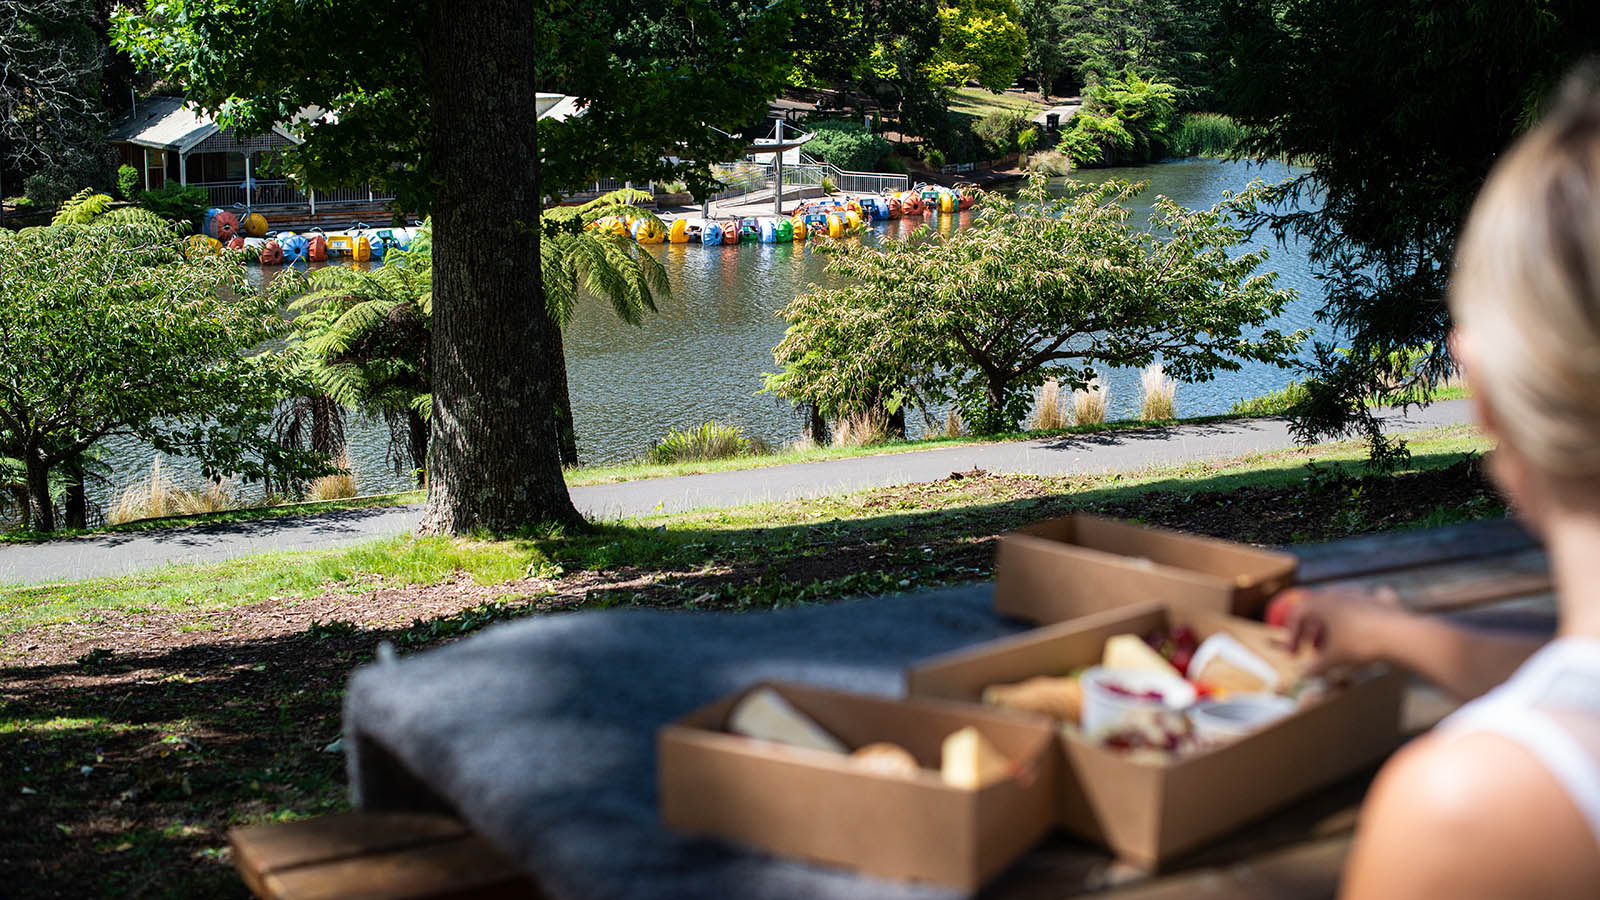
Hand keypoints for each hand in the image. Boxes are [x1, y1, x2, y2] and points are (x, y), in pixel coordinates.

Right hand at [1269, 585, 1409, 674]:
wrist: (1401, 636)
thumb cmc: (1361, 644)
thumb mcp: (1334, 659)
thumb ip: (1316, 666)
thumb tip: (1304, 673)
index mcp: (1322, 603)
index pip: (1297, 615)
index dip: (1292, 635)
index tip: (1294, 654)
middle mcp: (1340, 594)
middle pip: (1318, 610)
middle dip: (1313, 631)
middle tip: (1313, 650)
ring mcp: (1362, 595)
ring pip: (1340, 608)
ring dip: (1334, 625)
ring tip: (1336, 644)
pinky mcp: (1382, 601)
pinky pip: (1366, 605)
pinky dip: (1361, 616)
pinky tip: (1366, 626)